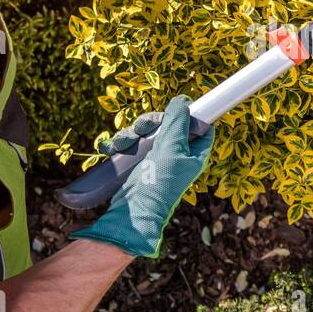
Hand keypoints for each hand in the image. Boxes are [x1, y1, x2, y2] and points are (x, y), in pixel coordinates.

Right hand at [70, 96, 213, 257]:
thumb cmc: (158, 183)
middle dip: (150, 123)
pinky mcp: (137, 162)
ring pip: (146, 132)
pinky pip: (130, 144)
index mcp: (193, 152)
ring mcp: (156, 158)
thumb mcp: (171, 149)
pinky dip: (120, 144)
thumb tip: (184, 100)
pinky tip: (111, 149)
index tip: (175, 109)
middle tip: (142, 128)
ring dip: (131, 134)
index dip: (189, 115)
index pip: (200, 127)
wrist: (133, 211)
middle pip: (167, 124)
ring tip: (122, 145)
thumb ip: (178, 122)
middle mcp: (176, 154)